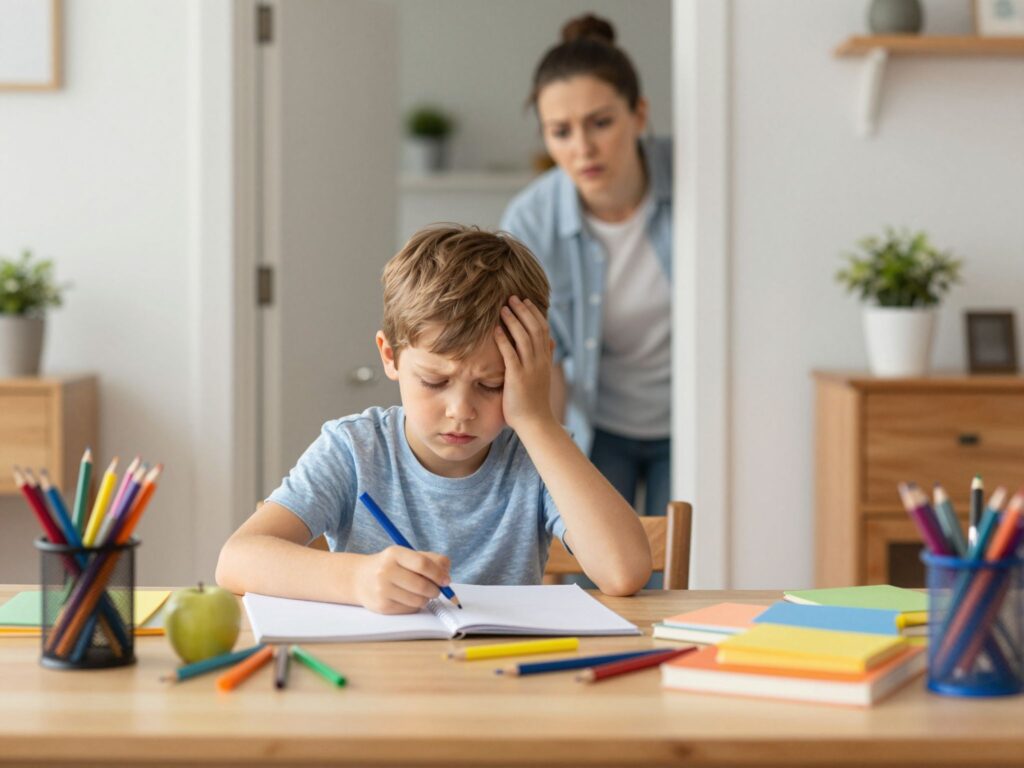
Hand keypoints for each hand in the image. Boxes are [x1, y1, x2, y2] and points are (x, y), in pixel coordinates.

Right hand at [353, 546, 450, 613]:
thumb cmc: (390, 566)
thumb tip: (446, 573)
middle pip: (422, 585)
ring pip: (418, 600)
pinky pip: (410, 609)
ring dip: (426, 599)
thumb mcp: (407, 555)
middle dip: (435, 590)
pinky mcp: (382, 606)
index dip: (438, 574)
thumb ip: (431, 559)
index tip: (446, 580)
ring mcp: (382, 590)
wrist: (360, 578)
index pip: (422, 564)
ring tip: (422, 593)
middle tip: (436, 589)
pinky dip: (415, 605)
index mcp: (395, 554)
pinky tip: (409, 598)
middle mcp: (386, 571)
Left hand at [494, 296, 555, 432]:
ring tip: (503, 308)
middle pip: (534, 328)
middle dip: (523, 311)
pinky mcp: (517, 377)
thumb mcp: (543, 375)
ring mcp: (530, 368)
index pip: (543, 329)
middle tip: (513, 297)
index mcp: (546, 359)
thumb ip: (546, 357)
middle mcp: (540, 361)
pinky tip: (495, 330)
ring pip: (523, 337)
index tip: (525, 301)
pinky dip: (503, 340)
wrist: (536, 423)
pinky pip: (510, 354)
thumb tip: (551, 342)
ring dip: (513, 321)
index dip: (534, 313)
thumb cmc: (536, 401)